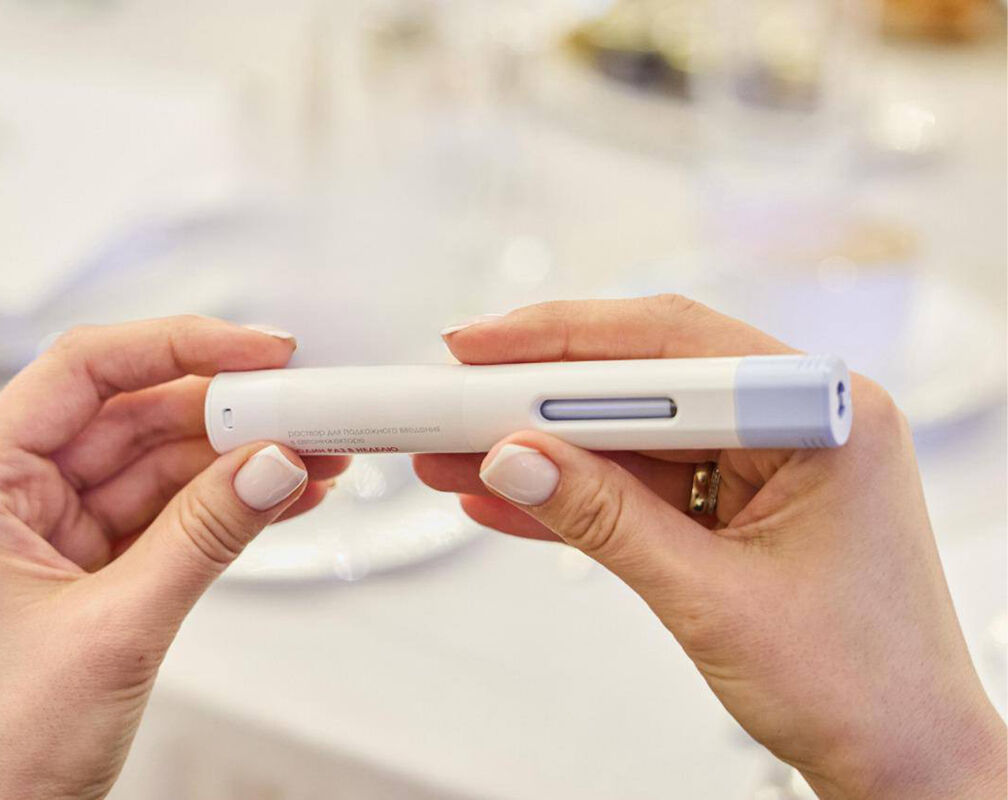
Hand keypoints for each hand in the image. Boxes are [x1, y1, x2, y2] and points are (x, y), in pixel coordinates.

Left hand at [0, 316, 348, 799]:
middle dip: (228, 411)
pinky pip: (173, 515)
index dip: (179, 346)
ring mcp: (58, 533)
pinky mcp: (97, 570)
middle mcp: (14, 497)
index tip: (258, 352)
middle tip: (305, 409)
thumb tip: (272, 463)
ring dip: (240, 459)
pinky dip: (229, 504)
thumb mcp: (114, 628)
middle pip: (134, 414)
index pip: (84, 371)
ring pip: (162, 464)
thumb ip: (203, 536)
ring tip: (315, 452)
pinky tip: (285, 494)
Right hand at [415, 296, 1005, 798]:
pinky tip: (508, 497)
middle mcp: (798, 423)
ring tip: (459, 455)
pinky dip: (576, 497)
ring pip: (629, 437)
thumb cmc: (862, 686)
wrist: (901, 764)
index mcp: (825, 417)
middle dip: (540, 399)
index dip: (565, 342)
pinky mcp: (733, 506)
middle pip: (644, 383)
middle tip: (458, 400)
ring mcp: (764, 466)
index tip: (486, 349)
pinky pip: (639, 485)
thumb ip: (605, 521)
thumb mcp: (712, 597)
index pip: (675, 347)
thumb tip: (518, 460)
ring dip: (544, 453)